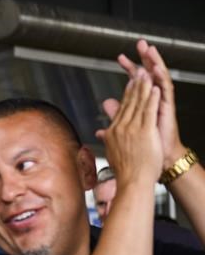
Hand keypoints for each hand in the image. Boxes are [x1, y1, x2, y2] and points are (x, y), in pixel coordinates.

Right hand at [96, 70, 162, 188]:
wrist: (133, 182)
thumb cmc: (126, 172)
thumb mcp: (112, 152)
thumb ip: (107, 139)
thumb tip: (100, 132)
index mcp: (113, 133)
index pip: (121, 109)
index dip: (127, 94)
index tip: (131, 84)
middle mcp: (121, 129)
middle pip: (129, 103)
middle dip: (135, 85)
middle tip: (138, 72)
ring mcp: (132, 129)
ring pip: (138, 104)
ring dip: (143, 87)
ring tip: (146, 75)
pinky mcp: (145, 132)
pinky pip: (148, 111)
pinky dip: (151, 98)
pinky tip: (153, 88)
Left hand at [104, 40, 185, 167]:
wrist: (156, 159)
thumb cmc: (144, 146)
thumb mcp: (125, 129)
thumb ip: (116, 117)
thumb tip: (104, 110)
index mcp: (142, 104)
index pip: (134, 81)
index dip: (129, 69)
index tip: (120, 57)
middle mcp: (152, 101)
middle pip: (148, 75)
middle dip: (144, 59)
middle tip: (140, 43)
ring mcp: (161, 103)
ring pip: (159, 78)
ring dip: (155, 63)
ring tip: (150, 50)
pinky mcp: (167, 108)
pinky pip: (166, 90)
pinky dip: (161, 79)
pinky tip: (157, 69)